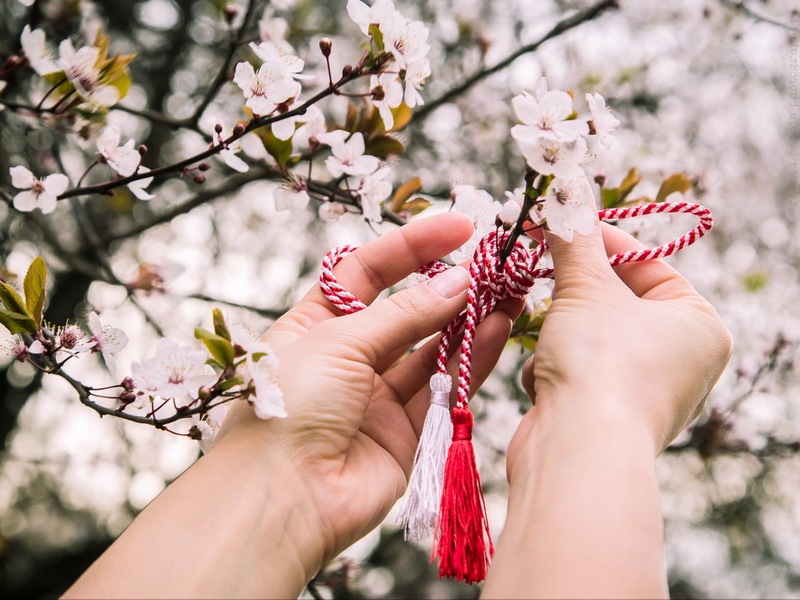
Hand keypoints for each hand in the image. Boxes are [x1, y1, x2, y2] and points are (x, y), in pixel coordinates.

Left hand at [214, 213, 521, 588]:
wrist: (282, 500)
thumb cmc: (289, 408)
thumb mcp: (340, 341)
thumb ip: (404, 314)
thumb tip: (457, 281)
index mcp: (313, 325)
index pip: (366, 271)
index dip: (410, 246)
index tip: (459, 226)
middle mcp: (347, 357)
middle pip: (406, 309)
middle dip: (448, 284)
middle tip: (494, 262)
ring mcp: (377, 396)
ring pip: (432, 348)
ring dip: (469, 319)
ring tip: (510, 290)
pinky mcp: (406, 432)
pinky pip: (444, 388)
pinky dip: (471, 358)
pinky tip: (497, 328)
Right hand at [510, 220, 732, 472]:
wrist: (577, 454)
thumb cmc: (600, 365)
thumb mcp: (585, 287)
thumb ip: (574, 238)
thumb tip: (564, 186)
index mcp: (700, 326)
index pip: (648, 264)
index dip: (601, 241)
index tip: (562, 223)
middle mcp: (681, 361)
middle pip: (616, 301)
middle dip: (573, 290)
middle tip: (540, 264)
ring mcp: (644, 393)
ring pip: (589, 335)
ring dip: (559, 331)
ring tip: (551, 340)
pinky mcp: (605, 417)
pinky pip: (576, 371)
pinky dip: (554, 369)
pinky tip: (548, 383)